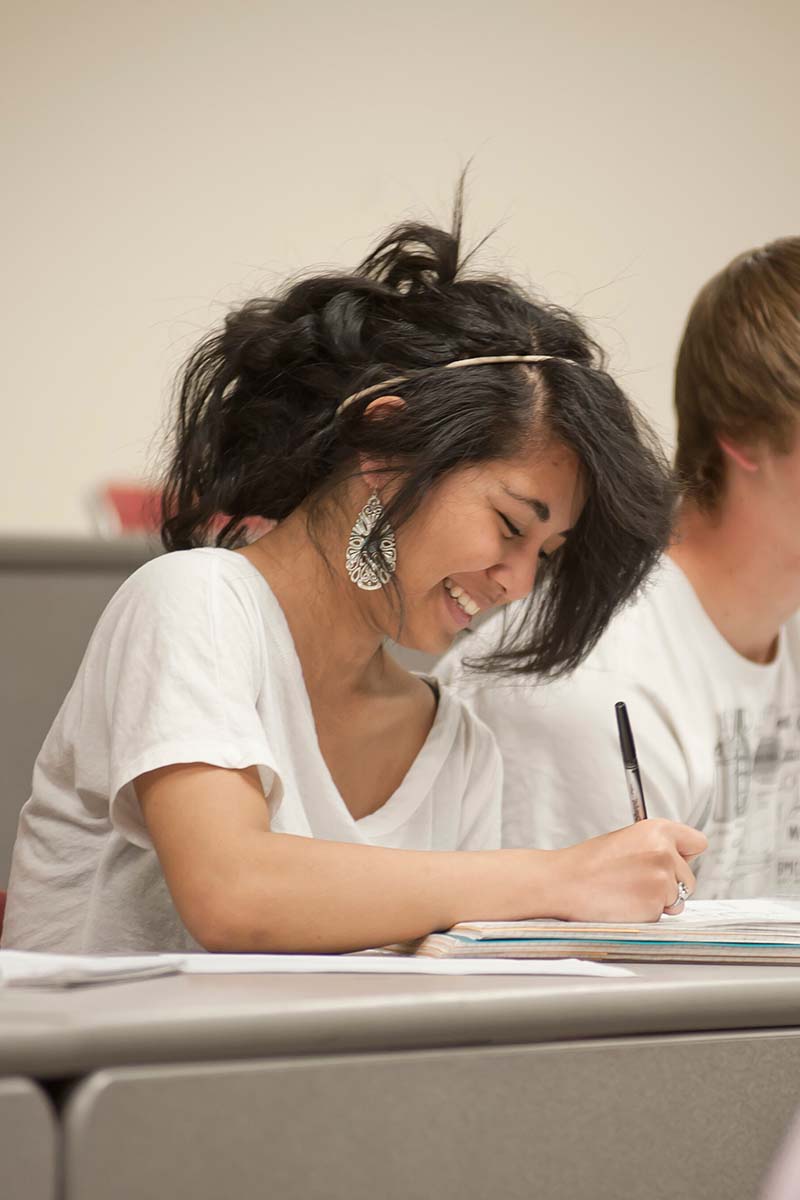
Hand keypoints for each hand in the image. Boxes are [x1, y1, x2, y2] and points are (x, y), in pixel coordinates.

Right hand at [545, 818, 707, 923]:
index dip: (686, 856)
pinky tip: (624, 904)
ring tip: (627, 892)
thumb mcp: (626, 840)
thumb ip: (655, 847)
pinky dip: (646, 915)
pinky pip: (661, 916)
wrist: (564, 883)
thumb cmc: (588, 863)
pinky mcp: (655, 905)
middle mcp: (665, 852)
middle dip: (670, 884)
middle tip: (638, 882)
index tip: (677, 863)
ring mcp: (662, 880)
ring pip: (677, 899)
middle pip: (689, 877)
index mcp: (658, 829)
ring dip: (658, 901)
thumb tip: (677, 862)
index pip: (697, 843)